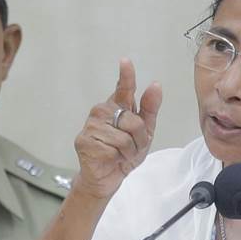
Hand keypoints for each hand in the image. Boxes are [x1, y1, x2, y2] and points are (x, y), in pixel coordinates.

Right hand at [73, 58, 161, 200]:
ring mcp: (91, 126)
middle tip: (132, 147)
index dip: (126, 75)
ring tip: (120, 154)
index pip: (123, 88)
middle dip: (139, 138)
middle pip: (133, 120)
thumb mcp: (144, 132)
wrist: (107, 178)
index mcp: (117, 107)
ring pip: (124, 136)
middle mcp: (102, 112)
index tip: (126, 62)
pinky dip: (118, 157)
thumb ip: (149, 109)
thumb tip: (155, 85)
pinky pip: (113, 148)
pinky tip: (111, 159)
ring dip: (129, 150)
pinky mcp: (85, 141)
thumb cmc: (123, 154)